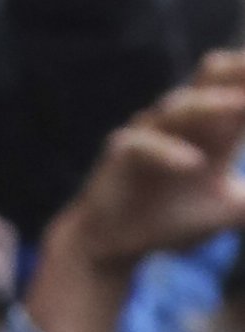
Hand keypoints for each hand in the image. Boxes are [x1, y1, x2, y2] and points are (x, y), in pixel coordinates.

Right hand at [27, 50, 244, 331]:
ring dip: (208, 107)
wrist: (101, 256)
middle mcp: (178, 125)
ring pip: (176, 106)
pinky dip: (168, 154)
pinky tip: (196, 167)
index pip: (239, 89)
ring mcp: (144, 140)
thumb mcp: (225, 213)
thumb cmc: (161, 227)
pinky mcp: (114, 163)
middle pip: (211, 78)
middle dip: (235, 75)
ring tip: (240, 110)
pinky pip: (140, 147)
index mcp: (210, 129)